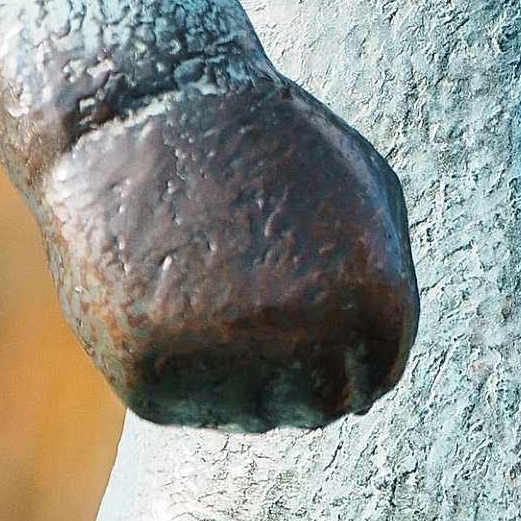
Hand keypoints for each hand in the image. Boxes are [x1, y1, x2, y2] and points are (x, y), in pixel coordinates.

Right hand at [35, 74, 418, 430]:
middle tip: (247, 307)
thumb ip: (387, 280)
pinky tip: (158, 293)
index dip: (335, 355)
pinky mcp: (151, 376)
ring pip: (245, 414)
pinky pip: (178, 402)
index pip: (370, 380)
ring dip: (228, 370)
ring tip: (201, 284)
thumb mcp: (358, 187)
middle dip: (289, 372)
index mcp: (374, 301)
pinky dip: (170, 363)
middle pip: (314, 409)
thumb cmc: (256, 140)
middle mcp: (310, 340)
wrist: (133, 106)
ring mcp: (229, 363)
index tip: (300, 315)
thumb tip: (378, 369)